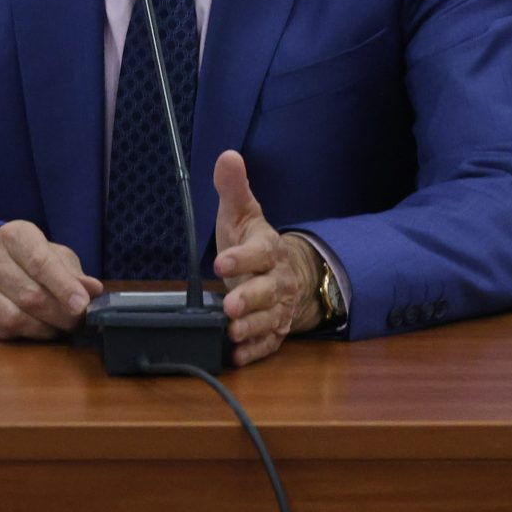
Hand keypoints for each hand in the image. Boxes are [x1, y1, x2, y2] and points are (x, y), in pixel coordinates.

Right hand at [0, 220, 102, 339]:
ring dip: (44, 330)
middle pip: (31, 296)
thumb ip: (73, 273)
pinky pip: (0, 334)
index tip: (82, 305)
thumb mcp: (52, 256)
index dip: (63, 287)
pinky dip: (23, 338)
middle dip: (61, 315)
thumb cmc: (24, 261)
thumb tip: (93, 290)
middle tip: (77, 323)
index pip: (40, 262)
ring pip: (16, 320)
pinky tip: (33, 330)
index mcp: (13, 235)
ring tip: (58, 328)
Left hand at [211, 150, 320, 367]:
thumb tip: (227, 156)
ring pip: (269, 318)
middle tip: (230, 306)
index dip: (241, 257)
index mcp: (268, 248)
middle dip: (250, 299)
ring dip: (251, 327)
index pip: (259, 251)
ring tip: (232, 332)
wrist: (290, 274)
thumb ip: (234, 189)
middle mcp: (277, 279)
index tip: (221, 261)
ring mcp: (278, 306)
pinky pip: (269, 342)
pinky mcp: (275, 329)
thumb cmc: (256, 244)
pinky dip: (255, 351)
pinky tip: (237, 355)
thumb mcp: (243, 214)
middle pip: (268, 290)